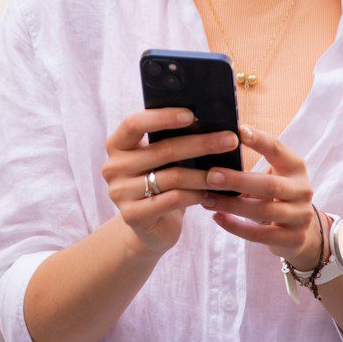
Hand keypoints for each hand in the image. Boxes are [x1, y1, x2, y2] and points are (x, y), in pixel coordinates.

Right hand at [102, 109, 236, 253]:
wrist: (150, 227)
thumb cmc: (161, 184)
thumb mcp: (161, 160)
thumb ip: (170, 142)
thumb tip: (208, 123)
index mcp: (117, 145)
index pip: (133, 124)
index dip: (162, 117)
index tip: (192, 115)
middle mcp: (113, 167)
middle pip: (161, 150)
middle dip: (201, 143)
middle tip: (230, 140)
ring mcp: (120, 193)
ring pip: (172, 177)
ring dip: (203, 174)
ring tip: (226, 173)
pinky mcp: (132, 215)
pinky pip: (173, 200)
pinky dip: (195, 195)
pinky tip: (210, 193)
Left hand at [198, 124, 322, 268]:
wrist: (297, 231)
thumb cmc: (272, 195)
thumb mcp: (268, 176)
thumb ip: (248, 165)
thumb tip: (210, 149)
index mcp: (295, 167)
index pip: (278, 149)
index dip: (259, 140)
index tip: (237, 130)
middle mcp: (302, 190)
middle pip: (270, 185)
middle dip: (238, 180)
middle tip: (210, 176)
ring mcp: (301, 216)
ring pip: (264, 211)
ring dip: (232, 205)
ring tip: (206, 199)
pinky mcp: (294, 239)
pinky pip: (261, 235)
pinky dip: (236, 227)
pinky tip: (217, 218)